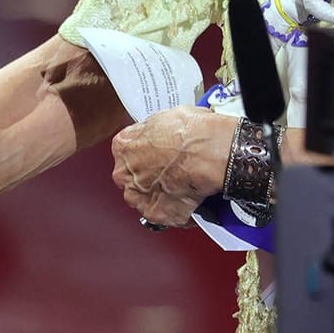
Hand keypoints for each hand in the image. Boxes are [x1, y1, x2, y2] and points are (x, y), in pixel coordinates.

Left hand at [111, 107, 233, 228]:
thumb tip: (156, 133)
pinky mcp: (155, 213)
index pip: (126, 151)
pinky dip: (174, 211)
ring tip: (181, 186)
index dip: (144, 153)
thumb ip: (151, 131)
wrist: (210, 153)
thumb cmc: (192, 133)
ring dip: (159, 194)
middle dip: (148, 175)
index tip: (155, 154)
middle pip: (132, 177)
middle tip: (170, 170)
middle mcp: (126, 173)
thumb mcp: (165, 118)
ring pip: (144, 198)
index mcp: (123, 146)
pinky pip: (162, 215)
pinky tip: (188, 201)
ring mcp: (139, 195)